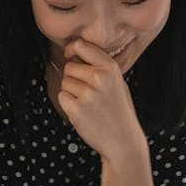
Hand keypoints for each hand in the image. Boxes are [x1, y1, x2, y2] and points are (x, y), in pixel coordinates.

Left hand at [54, 39, 145, 160]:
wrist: (123, 140)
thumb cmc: (118, 110)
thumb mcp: (117, 82)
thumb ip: (100, 67)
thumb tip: (75, 54)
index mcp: (110, 68)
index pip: (82, 45)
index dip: (72, 49)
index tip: (70, 54)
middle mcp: (99, 78)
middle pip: (70, 67)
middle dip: (74, 77)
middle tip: (88, 92)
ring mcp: (88, 94)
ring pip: (65, 82)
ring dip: (71, 92)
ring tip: (88, 104)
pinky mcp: (77, 109)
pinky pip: (62, 96)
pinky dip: (68, 104)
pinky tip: (82, 112)